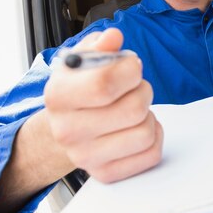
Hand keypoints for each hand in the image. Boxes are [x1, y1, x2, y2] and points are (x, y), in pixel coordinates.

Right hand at [43, 28, 162, 182]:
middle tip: (134, 87)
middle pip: (133, 109)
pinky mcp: (105, 173)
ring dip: (148, 114)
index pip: (104, 84)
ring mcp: (85, 157)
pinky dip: (154, 136)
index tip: (132, 65)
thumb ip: (100, 46)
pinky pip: (151, 153)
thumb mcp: (82, 60)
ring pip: (145, 132)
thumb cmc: (80, 89)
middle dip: (143, 90)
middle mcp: (67, 130)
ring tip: (133, 107)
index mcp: (58, 96)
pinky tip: (137, 126)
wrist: (66, 127)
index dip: (129, 69)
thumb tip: (113, 38)